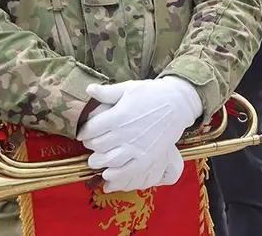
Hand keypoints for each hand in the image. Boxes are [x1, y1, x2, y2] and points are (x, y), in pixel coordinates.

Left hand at [77, 77, 201, 192]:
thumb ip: (107, 92)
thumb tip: (88, 89)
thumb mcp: (129, 88)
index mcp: (118, 115)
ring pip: (108, 160)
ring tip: (96, 159)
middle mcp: (125, 133)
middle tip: (91, 144)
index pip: (91, 129)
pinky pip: (126, 171)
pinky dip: (114, 174)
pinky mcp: (146, 158)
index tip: (84, 133)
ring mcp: (136, 147)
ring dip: (98, 161)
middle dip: (90, 146)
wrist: (178, 104)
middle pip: (97, 145)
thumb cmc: (152, 94)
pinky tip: (109, 172)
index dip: (84, 132)